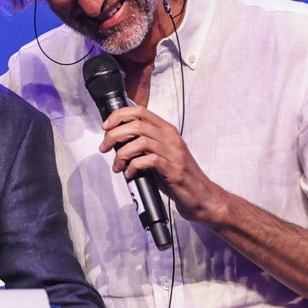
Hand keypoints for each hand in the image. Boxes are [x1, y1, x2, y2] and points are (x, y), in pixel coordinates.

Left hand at [98, 105, 223, 222]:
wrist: (202, 196)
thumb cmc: (178, 176)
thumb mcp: (161, 154)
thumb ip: (143, 145)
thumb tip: (116, 141)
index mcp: (167, 131)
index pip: (140, 111)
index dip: (119, 116)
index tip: (106, 127)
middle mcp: (171, 138)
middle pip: (136, 125)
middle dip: (114, 136)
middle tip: (105, 148)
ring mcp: (174, 153)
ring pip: (140, 142)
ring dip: (122, 154)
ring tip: (118, 166)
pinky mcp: (174, 170)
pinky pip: (148, 161)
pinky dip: (134, 166)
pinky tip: (130, 174)